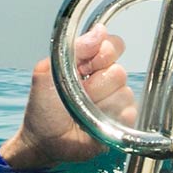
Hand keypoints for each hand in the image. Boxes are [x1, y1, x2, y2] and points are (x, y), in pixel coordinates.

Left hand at [0, 24, 136, 169]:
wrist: (43, 141)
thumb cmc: (43, 107)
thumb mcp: (48, 72)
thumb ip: (73, 49)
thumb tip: (99, 31)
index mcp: (90, 62)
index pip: (113, 45)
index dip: (103, 54)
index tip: (84, 67)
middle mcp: (106, 79)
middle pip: (119, 71)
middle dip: (95, 85)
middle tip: (77, 94)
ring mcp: (115, 100)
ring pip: (124, 94)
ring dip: (98, 104)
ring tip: (82, 111)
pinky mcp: (122, 122)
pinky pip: (129, 113)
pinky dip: (109, 118)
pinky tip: (94, 123)